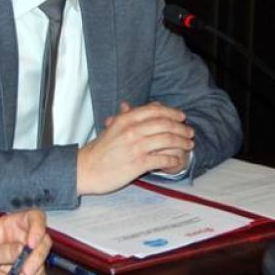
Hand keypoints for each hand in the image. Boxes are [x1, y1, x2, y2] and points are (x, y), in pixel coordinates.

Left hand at [0, 209, 50, 274]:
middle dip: (37, 258)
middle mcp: (25, 238)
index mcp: (14, 224)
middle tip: (25, 271)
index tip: (31, 244)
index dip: (38, 228)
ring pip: (42, 264)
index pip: (36, 217)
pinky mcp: (31, 272)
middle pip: (44, 242)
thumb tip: (20, 250)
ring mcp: (29, 256)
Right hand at [76, 101, 194, 194]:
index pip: (155, 111)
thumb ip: (128, 116)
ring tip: (188, 146)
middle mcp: (132, 131)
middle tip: (189, 132)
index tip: (181, 116)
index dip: (172, 112)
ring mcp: (136, 148)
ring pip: (167, 141)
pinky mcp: (138, 164)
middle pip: (165, 125)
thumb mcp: (112, 128)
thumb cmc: (99, 150)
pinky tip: (177, 160)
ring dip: (182, 143)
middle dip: (181, 128)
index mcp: (125, 120)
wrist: (85, 169)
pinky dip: (173, 159)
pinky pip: (162, 159)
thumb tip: (142, 105)